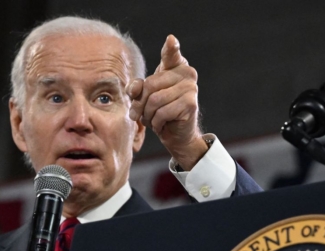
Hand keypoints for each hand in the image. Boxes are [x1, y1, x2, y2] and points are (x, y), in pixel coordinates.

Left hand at [128, 35, 207, 170]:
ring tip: (151, 120)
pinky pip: (162, 112)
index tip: (171, 40)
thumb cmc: (159, 112)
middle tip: (138, 115)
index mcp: (175, 67)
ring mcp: (191, 88)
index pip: (171, 54)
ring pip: (155, 100)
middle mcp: (186, 74)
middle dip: (139, 104)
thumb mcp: (144, 97)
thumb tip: (134, 89)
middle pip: (150, 85)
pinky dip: (156, 123)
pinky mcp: (190, 104)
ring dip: (147, 115)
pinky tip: (161, 125)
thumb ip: (137, 88)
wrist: (176, 136)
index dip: (170, 48)